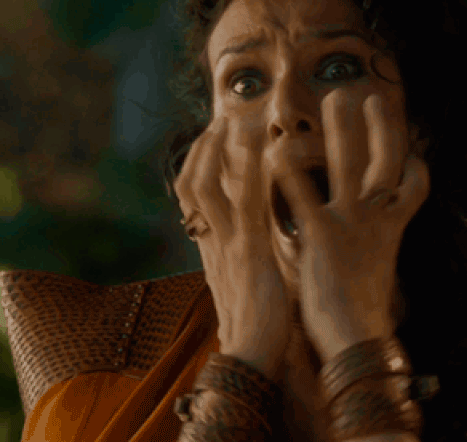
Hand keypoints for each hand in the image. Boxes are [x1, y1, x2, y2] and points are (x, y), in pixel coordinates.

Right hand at [174, 116, 291, 382]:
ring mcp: (227, 245)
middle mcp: (211, 241)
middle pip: (192, 184)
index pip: (194, 197)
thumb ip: (240, 250)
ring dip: (221, 150)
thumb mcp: (240, 278)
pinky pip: (247, 206)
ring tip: (235, 120)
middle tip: (221, 119)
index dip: (199, 164)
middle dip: (204, 149)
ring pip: (210, 188)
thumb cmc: (253, 318)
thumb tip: (247, 231)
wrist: (251, 354)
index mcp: (210, 246)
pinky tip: (265, 149)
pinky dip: (252, 173)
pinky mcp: (250, 253)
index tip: (212, 139)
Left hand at [270, 90, 429, 362]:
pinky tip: (276, 149)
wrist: (356, 343)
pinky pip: (305, 195)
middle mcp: (377, 218)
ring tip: (336, 98)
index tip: (411, 148)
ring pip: (351, 164)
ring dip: (345, 128)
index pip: (414, 185)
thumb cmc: (361, 311)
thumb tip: (370, 235)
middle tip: (374, 96)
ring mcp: (352, 223)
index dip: (415, 164)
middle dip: (384, 126)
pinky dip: (291, 170)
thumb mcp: (374, 269)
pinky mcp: (322, 237)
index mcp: (391, 227)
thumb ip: (370, 242)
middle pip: (387, 161)